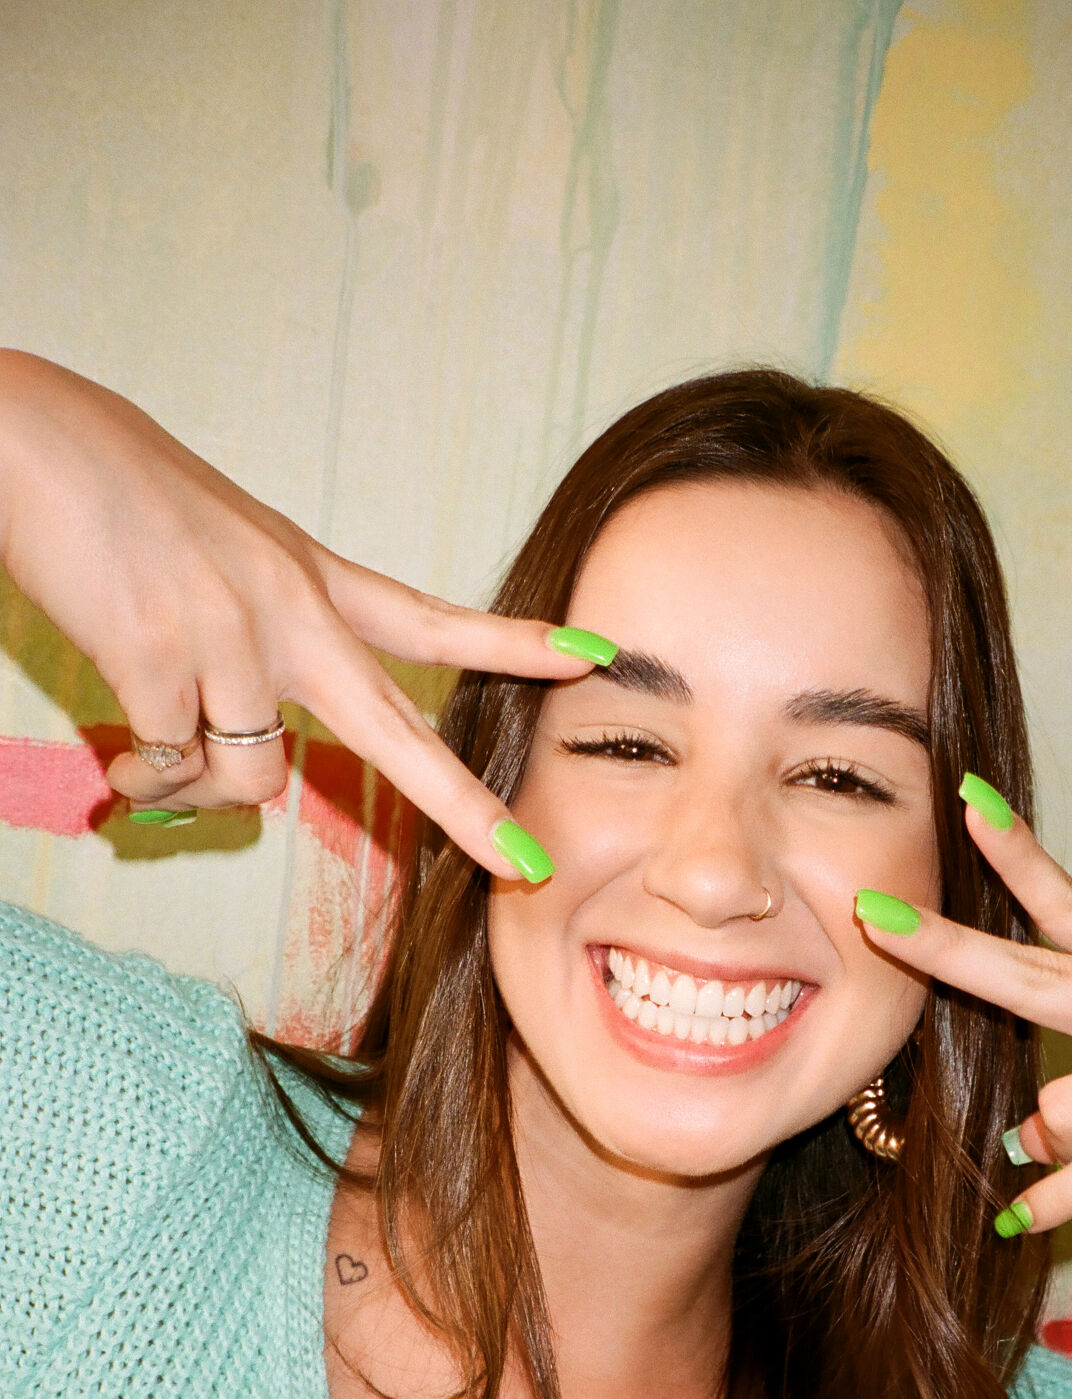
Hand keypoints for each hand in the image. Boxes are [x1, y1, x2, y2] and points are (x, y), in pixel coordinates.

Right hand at [0, 352, 606, 873]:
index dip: (515, 643)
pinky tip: (117, 741)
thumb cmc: (121, 496)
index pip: (434, 619)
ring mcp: (231, 639)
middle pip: (397, 733)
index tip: (594, 655)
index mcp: (313, 578)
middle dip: (465, 808)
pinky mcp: (162, 661)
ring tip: (153, 746)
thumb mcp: (225, 553)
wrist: (32, 438)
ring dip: (203, 785)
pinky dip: (143, 772)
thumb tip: (239, 755)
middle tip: (527, 863)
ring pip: (250, 779)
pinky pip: (172, 767)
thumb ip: (261, 641)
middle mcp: (290, 613)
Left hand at [856, 786, 1071, 1231]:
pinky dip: (1052, 1201)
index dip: (1014, 855)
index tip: (964, 802)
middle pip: (1032, 975)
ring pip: (1060, 1106)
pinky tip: (1024, 1216)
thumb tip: (1038, 1115)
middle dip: (942, 950)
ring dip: (1045, 1143)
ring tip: (1051, 1157)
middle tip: (870, 920)